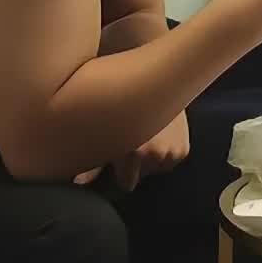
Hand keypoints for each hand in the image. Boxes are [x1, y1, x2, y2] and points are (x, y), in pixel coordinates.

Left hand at [75, 111, 189, 190]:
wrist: (159, 79)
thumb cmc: (125, 100)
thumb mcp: (105, 129)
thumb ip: (93, 160)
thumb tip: (79, 183)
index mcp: (134, 151)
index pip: (126, 183)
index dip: (119, 173)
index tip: (116, 162)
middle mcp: (155, 154)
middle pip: (141, 175)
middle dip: (135, 165)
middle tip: (131, 141)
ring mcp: (171, 152)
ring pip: (155, 169)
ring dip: (151, 158)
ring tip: (146, 133)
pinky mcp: (183, 150)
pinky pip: (170, 161)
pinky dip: (165, 152)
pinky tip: (160, 133)